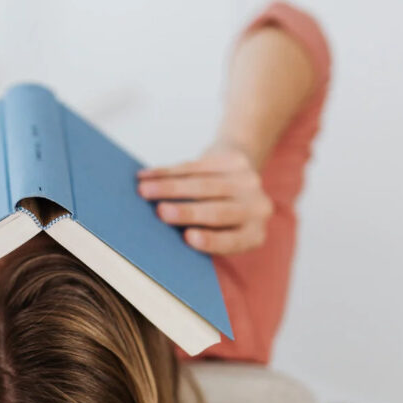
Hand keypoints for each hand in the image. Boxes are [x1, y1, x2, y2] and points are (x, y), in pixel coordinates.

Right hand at [137, 149, 272, 254]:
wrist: (241, 178)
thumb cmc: (220, 218)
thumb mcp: (219, 232)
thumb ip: (201, 235)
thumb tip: (163, 232)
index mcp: (254, 235)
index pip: (233, 241)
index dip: (211, 240)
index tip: (188, 237)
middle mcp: (259, 210)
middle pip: (219, 211)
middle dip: (187, 211)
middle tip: (160, 212)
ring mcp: (250, 183)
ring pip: (204, 184)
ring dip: (169, 187)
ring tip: (144, 190)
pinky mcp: (236, 161)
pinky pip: (197, 165)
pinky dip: (168, 171)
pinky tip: (147, 175)